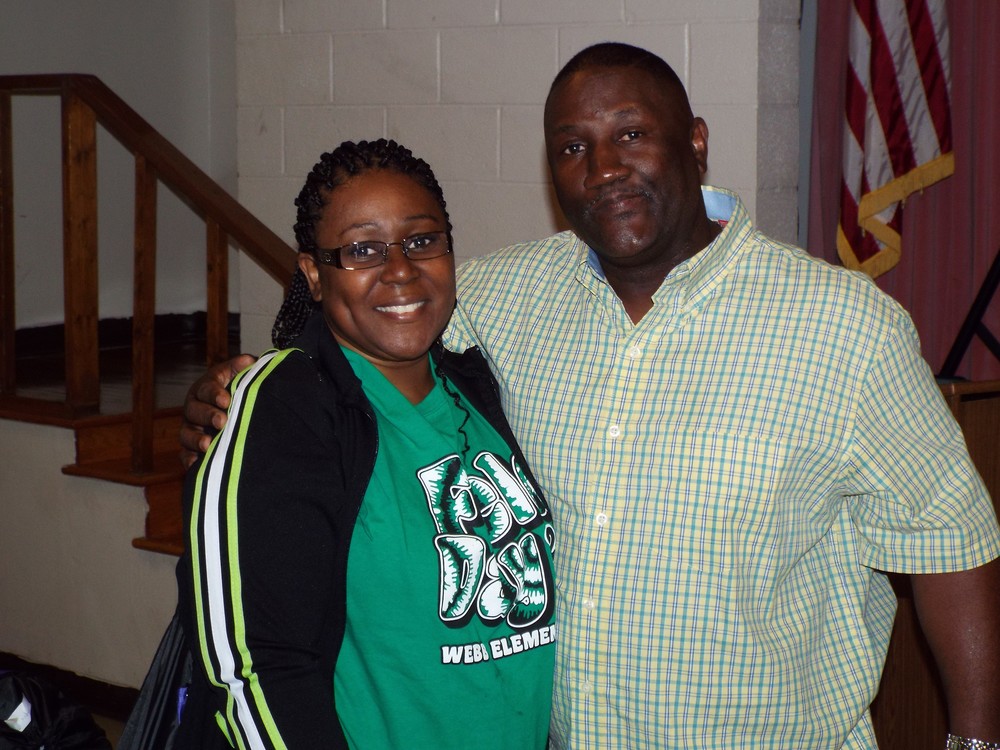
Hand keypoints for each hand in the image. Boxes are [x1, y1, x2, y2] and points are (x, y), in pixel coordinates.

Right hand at [179, 353, 256, 467]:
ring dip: (195, 439)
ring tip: (207, 445)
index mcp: (204, 388)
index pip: (206, 389)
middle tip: (222, 422)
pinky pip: (185, 455)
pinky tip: (196, 465)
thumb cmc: (238, 390)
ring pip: (186, 434)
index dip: (215, 394)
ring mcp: (191, 428)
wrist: (235, 409)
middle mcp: (193, 408)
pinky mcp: (191, 448)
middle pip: (194, 411)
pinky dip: (189, 460)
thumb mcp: (240, 376)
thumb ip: (243, 368)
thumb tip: (249, 361)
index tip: (226, 400)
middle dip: (207, 416)